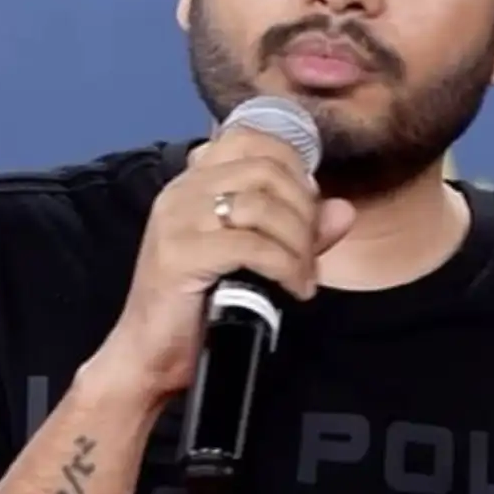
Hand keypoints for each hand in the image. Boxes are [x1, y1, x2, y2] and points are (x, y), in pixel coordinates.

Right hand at [85, 127, 354, 403]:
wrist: (150, 354)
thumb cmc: (201, 304)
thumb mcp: (256, 259)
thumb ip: (298, 230)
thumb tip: (343, 210)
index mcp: (194, 182)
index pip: (250, 139)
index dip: (292, 165)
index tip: (307, 205)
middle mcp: (182, 191)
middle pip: (266, 170)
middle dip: (303, 210)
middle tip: (309, 251)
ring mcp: (177, 220)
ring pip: (262, 206)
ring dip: (298, 243)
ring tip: (302, 276)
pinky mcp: (180, 255)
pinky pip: (252, 246)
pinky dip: (285, 266)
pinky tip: (293, 289)